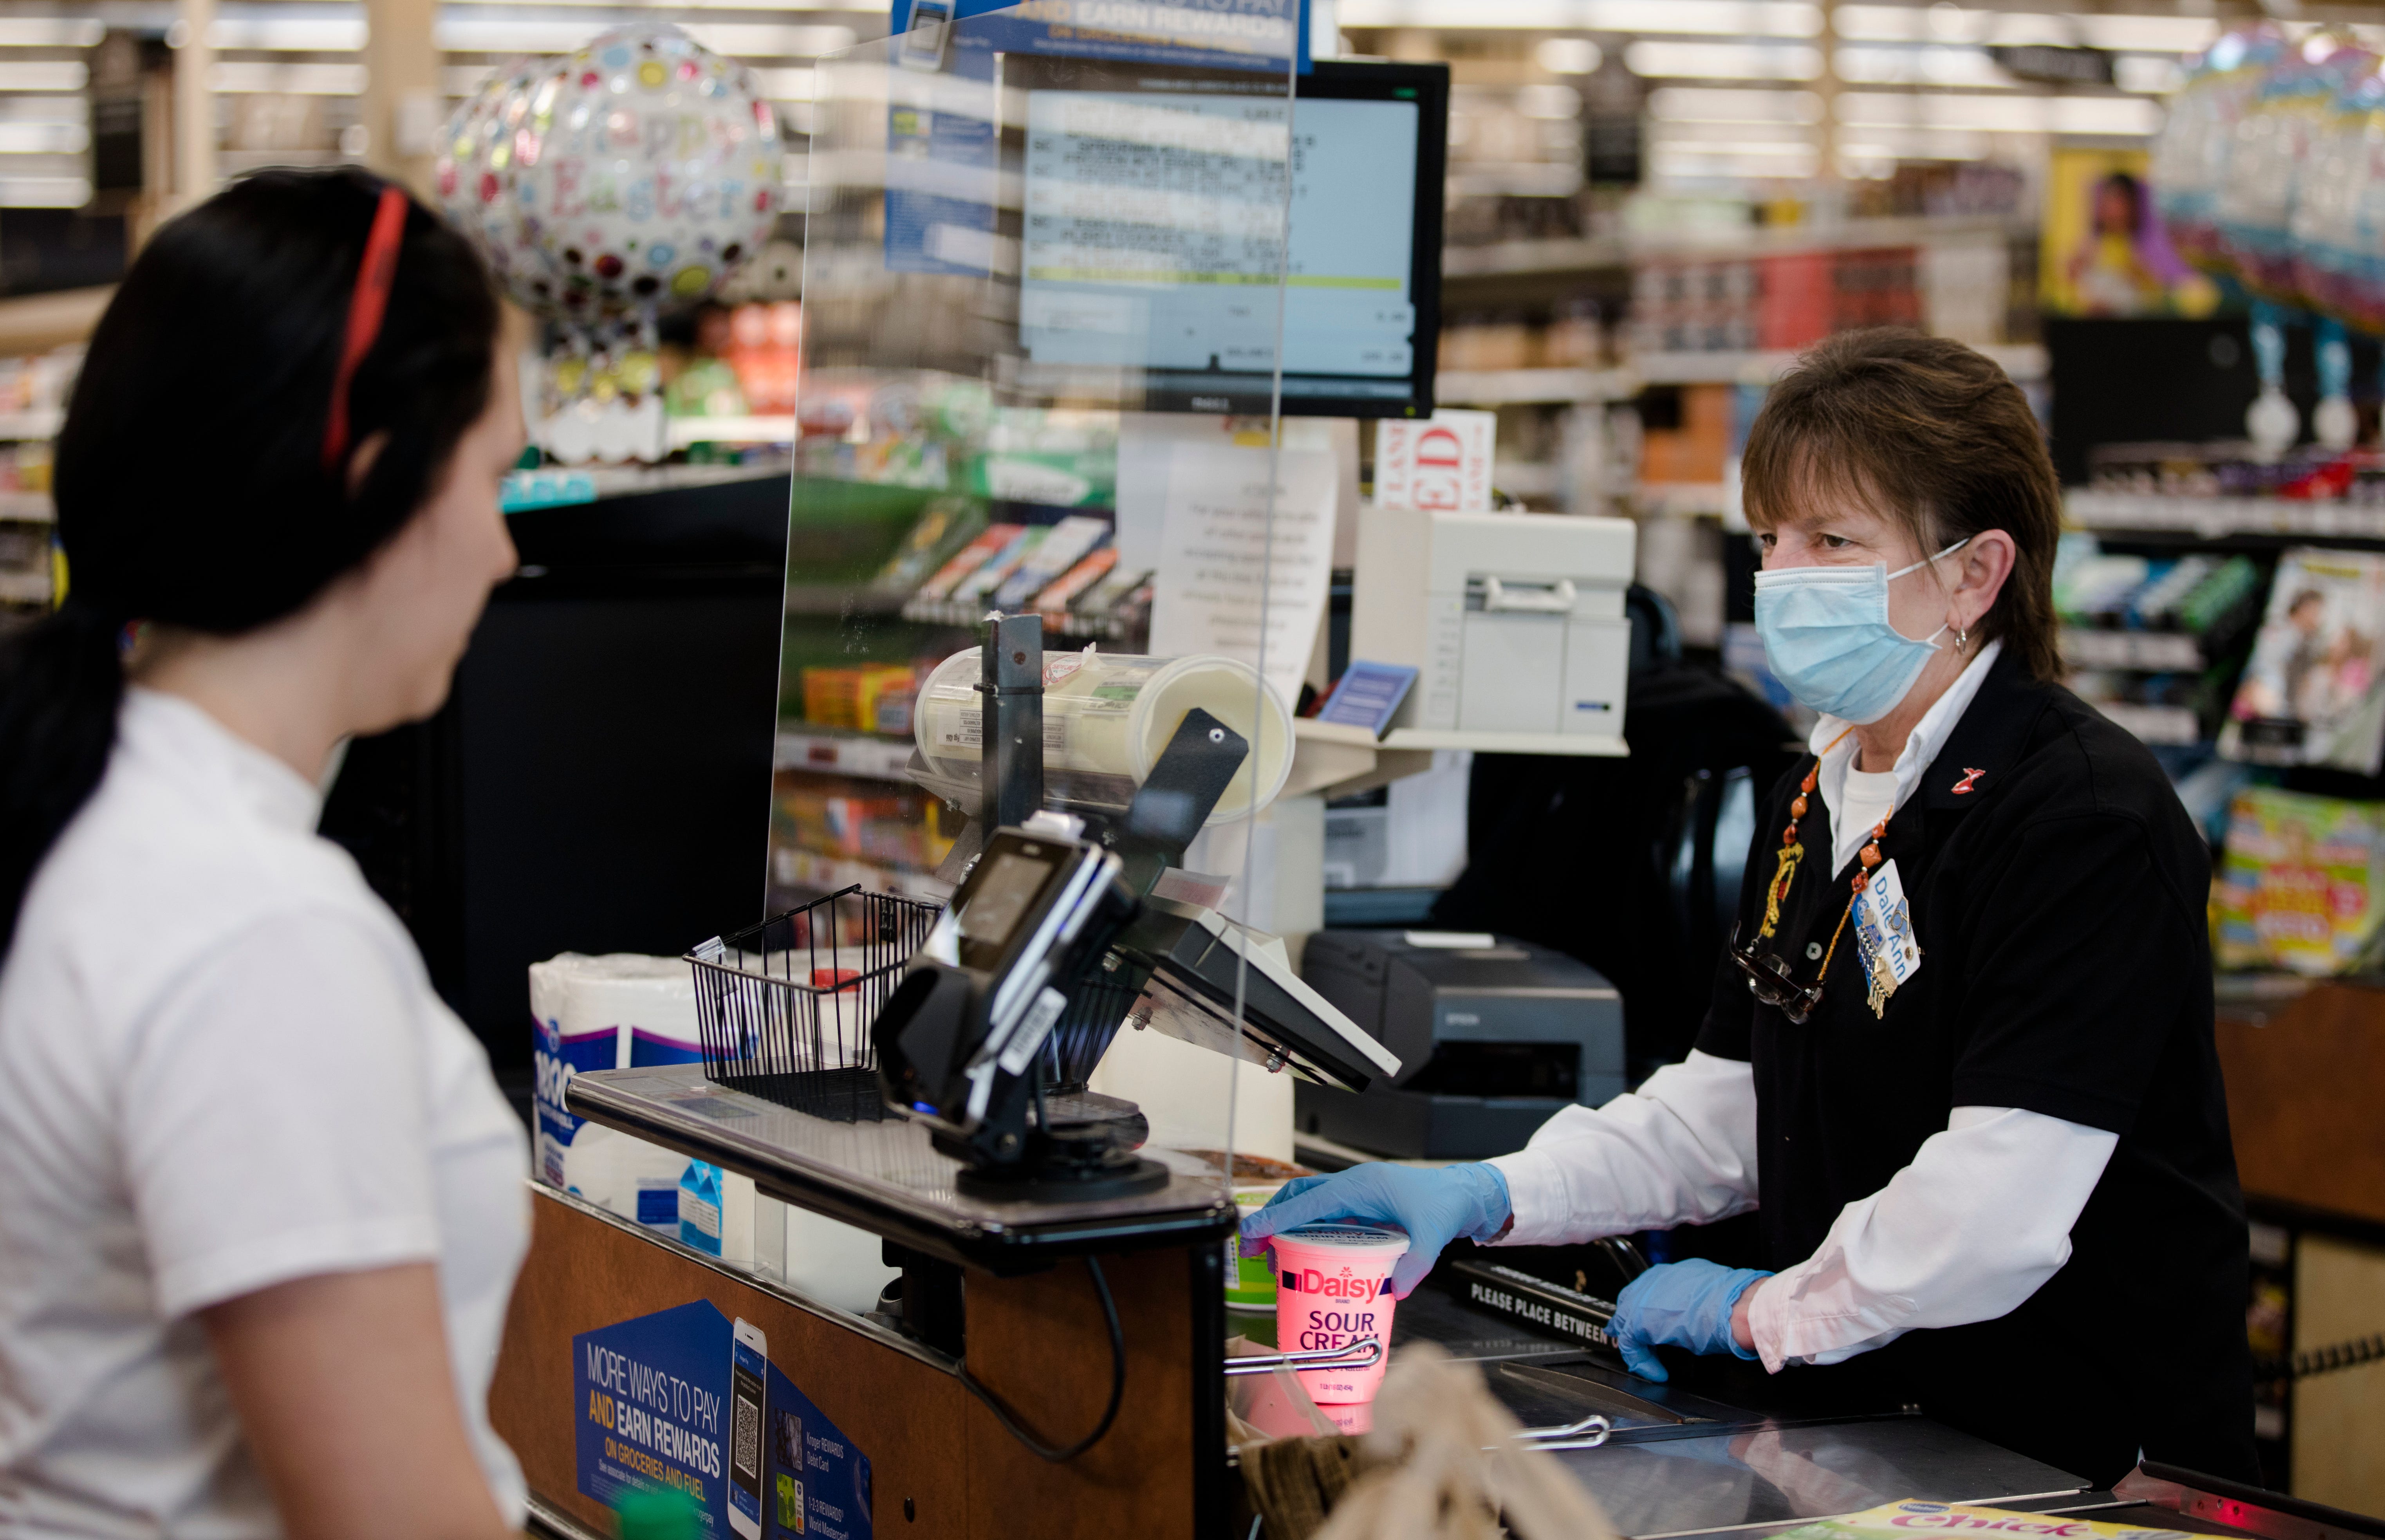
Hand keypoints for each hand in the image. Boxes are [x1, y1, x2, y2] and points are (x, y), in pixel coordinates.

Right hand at [1238, 1162, 1510, 1297]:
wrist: (1462, 1192)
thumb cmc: (1445, 1203)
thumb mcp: (1433, 1235)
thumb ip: (1416, 1263)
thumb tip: (1396, 1291)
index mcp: (1361, 1186)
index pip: (1308, 1202)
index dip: (1276, 1218)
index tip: (1251, 1233)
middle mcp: (1352, 1185)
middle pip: (1299, 1197)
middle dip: (1271, 1220)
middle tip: (1251, 1248)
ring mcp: (1355, 1193)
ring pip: (1308, 1204)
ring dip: (1285, 1225)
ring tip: (1271, 1257)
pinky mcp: (1360, 1204)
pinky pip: (1323, 1213)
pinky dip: (1305, 1229)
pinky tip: (1302, 1252)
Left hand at [1606, 1257, 1772, 1381]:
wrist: (1737, 1307)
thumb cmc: (1734, 1305)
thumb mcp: (1711, 1300)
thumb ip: (1695, 1305)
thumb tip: (1697, 1318)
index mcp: (1675, 1273)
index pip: (1650, 1290)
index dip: (1649, 1310)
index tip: (1653, 1327)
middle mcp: (1656, 1279)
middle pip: (1631, 1300)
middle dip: (1632, 1322)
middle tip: (1640, 1344)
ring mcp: (1644, 1296)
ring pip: (1626, 1320)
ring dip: (1636, 1343)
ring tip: (1648, 1361)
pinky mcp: (1638, 1318)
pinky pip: (1629, 1342)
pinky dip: (1641, 1360)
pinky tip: (1656, 1372)